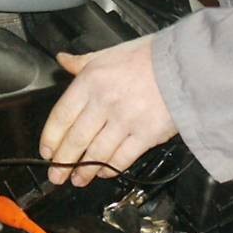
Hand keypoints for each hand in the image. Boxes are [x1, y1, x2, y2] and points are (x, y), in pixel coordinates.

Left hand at [40, 36, 176, 185]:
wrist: (185, 65)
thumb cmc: (148, 57)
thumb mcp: (109, 53)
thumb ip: (82, 62)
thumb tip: (62, 60)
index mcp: (90, 81)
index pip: (61, 116)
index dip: (51, 138)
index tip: (47, 151)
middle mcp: (103, 102)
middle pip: (75, 139)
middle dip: (62, 162)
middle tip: (56, 175)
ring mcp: (124, 120)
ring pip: (96, 153)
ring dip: (84, 170)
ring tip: (77, 179)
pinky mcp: (145, 135)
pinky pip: (121, 158)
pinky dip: (109, 168)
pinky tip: (103, 172)